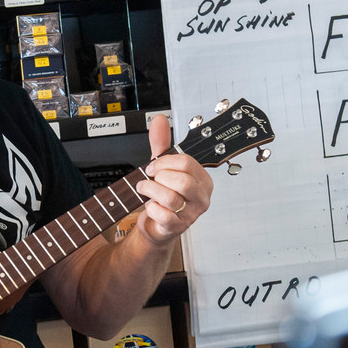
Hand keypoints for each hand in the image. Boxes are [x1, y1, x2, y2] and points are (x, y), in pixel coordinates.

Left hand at [134, 113, 212, 243]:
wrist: (157, 225)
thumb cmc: (163, 195)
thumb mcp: (163, 167)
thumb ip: (161, 143)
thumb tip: (159, 119)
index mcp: (203, 179)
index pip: (187, 163)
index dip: (164, 162)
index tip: (153, 167)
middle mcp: (202, 197)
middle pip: (182, 181)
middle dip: (159, 177)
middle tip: (149, 179)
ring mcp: (192, 214)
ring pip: (170, 197)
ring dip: (150, 191)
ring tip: (144, 190)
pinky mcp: (178, 227)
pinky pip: (163, 215)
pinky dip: (151, 208)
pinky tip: (150, 206)